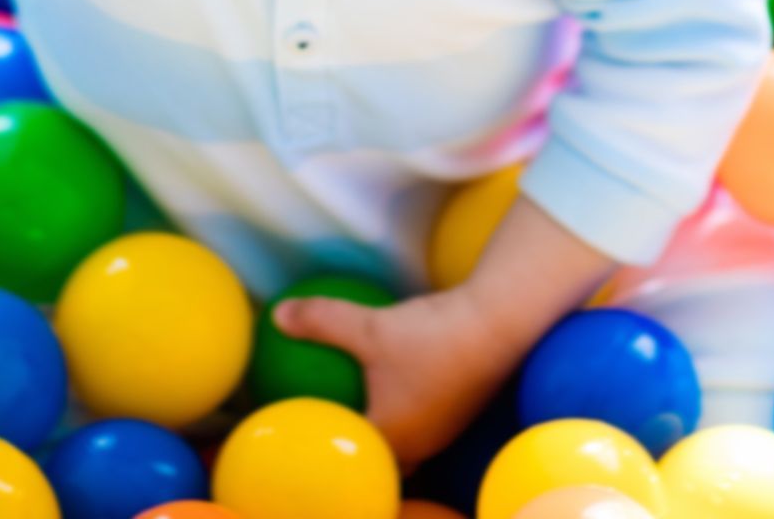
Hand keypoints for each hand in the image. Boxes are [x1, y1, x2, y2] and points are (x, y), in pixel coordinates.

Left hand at [270, 286, 523, 471]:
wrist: (497, 325)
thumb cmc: (429, 337)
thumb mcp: (367, 327)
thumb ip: (321, 321)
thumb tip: (276, 315)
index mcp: (391, 441)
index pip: (350, 459)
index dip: (326, 450)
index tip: (305, 436)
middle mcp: (419, 447)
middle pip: (377, 458)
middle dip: (353, 446)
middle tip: (326, 423)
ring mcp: (442, 431)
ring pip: (403, 441)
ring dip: (381, 427)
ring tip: (355, 405)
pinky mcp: (458, 410)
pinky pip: (420, 418)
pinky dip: (401, 406)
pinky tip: (392, 377)